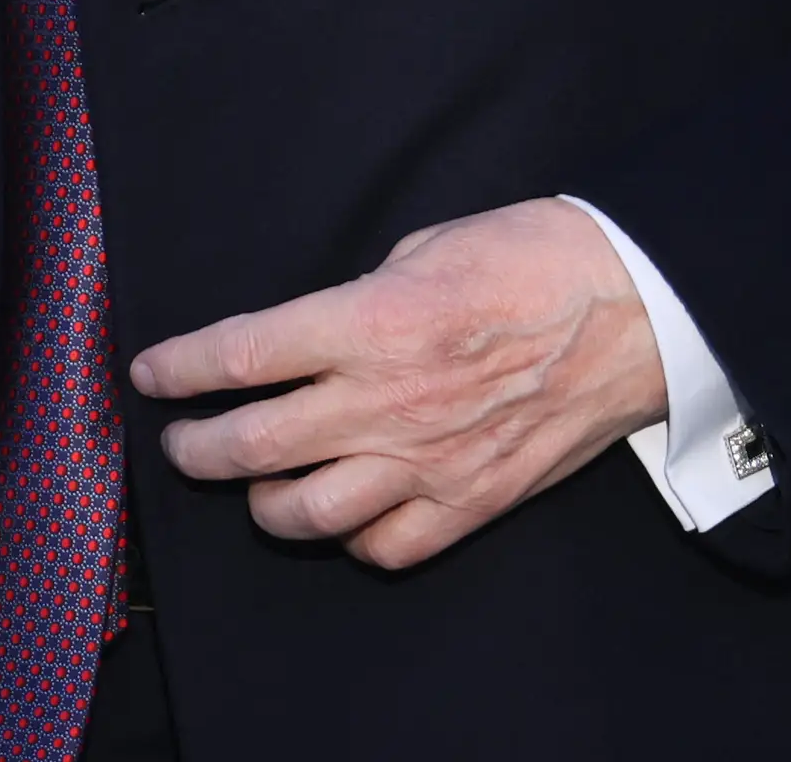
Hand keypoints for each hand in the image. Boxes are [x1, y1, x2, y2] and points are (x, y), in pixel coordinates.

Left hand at [129, 197, 668, 569]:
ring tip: (254, 483)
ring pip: (305, 514)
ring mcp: (429, 462)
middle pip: (252, 446)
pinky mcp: (472, 501)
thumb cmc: (536, 257)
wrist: (637, 306)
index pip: (241, 357)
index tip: (153, 372)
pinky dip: (351, 536)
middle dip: (196, 447)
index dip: (180, 368)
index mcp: (370, 323)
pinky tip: (344, 513)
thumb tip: (320, 330)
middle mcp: (388, 402)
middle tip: (182, 441)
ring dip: (262, 503)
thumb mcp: (426, 244)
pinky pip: (386, 546)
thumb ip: (362, 296)